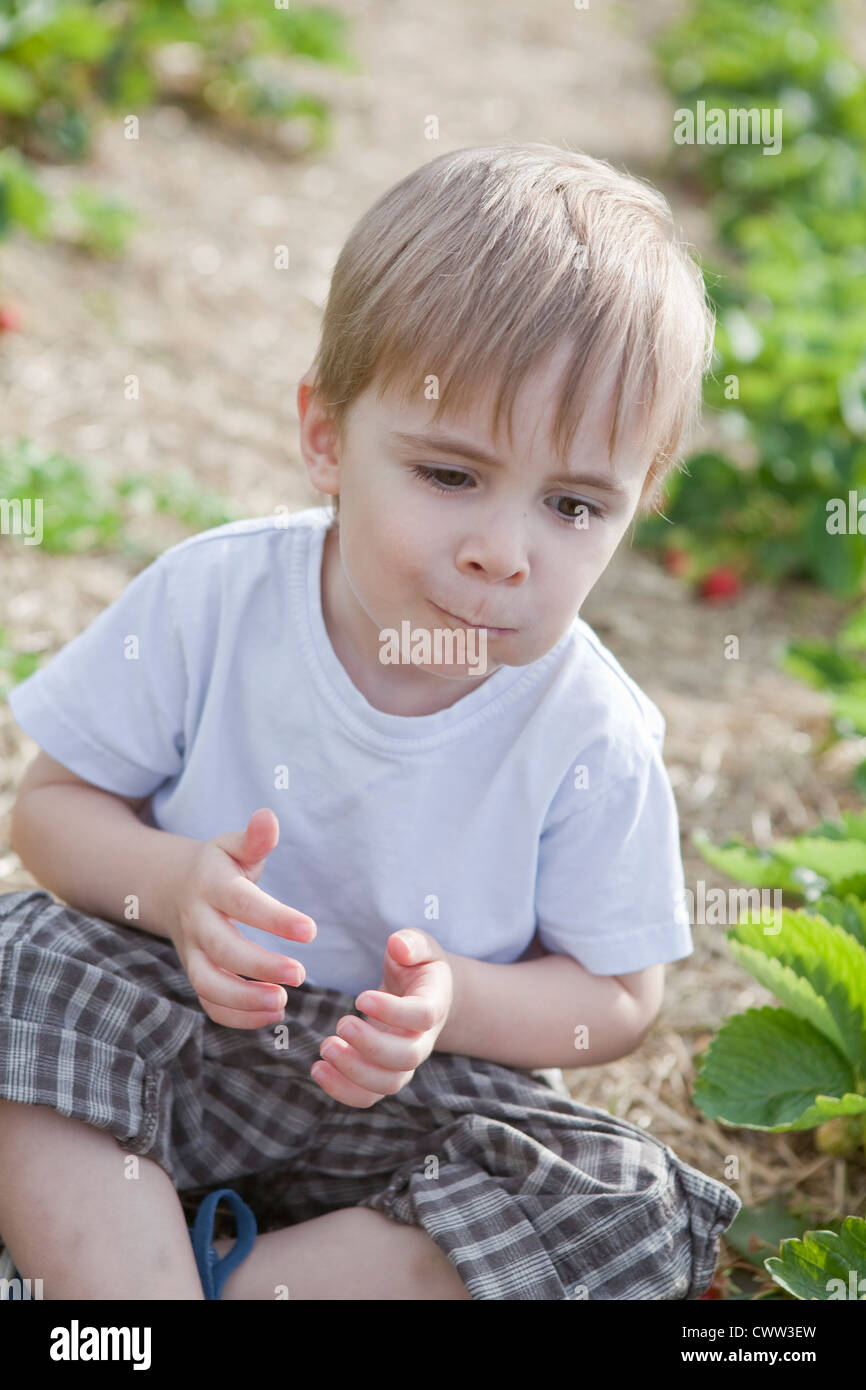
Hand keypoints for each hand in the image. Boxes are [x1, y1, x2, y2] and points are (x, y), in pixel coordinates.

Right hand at [169, 807, 316, 1028]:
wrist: (173, 888)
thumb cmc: (219, 866)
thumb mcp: (234, 847)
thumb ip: (255, 838)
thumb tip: (268, 817)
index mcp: (210, 885)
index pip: (240, 902)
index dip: (273, 918)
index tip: (310, 931)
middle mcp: (197, 921)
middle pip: (222, 949)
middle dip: (259, 966)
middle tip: (300, 975)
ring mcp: (192, 951)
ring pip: (208, 983)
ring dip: (244, 1000)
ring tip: (282, 1003)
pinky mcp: (196, 972)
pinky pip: (208, 1002)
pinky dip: (236, 1016)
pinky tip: (272, 1014)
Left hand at [311, 929, 452, 1106]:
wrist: (423, 994)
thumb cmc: (417, 966)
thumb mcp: (419, 945)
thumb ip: (412, 943)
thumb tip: (399, 945)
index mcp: (434, 1004)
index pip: (423, 1016)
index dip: (393, 1011)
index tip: (361, 997)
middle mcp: (423, 1040)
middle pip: (407, 1058)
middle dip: (371, 1046)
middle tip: (341, 1024)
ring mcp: (404, 1062)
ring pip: (387, 1084)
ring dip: (354, 1073)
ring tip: (326, 1049)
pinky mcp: (383, 1074)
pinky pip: (368, 1096)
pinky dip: (342, 1090)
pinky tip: (318, 1069)